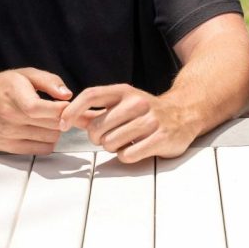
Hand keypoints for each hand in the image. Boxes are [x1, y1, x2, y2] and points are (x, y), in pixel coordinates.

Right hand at [0, 68, 72, 153]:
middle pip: (50, 125)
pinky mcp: (9, 147)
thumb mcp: (24, 74)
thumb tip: (67, 94)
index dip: (60, 108)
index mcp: (13, 94)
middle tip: (61, 112)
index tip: (66, 104)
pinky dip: (48, 142)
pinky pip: (41, 150)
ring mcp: (9, 134)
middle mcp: (10, 116)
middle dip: (62, 118)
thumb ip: (49, 81)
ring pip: (49, 138)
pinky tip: (42, 131)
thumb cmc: (0, 88)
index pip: (39, 109)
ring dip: (56, 130)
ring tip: (50, 120)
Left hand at [60, 84, 194, 163]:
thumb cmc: (148, 111)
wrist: (186, 113)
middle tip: (111, 136)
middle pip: (97, 128)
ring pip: (110, 144)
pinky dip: (126, 156)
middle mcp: (137, 102)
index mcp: (124, 91)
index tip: (62, 124)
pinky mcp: (161, 138)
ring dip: (114, 148)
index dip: (72, 111)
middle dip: (98, 138)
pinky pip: (127, 155)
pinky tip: (137, 148)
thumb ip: (96, 111)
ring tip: (127, 141)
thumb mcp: (123, 104)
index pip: (91, 95)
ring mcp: (150, 120)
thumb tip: (68, 117)